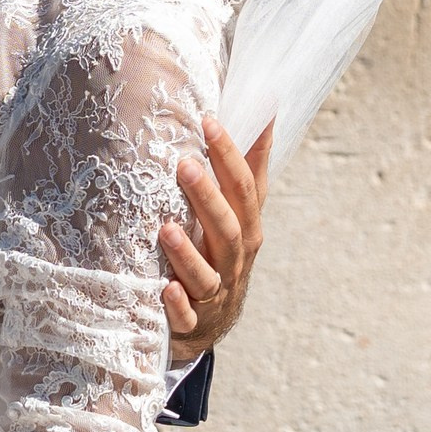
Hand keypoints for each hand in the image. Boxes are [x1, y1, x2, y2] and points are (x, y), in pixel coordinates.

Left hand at [160, 116, 271, 363]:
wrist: (212, 321)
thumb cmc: (223, 249)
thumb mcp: (240, 210)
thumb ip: (250, 164)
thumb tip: (265, 109)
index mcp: (247, 228)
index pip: (244, 188)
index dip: (229, 155)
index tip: (209, 120)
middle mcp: (234, 259)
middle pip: (227, 228)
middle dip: (207, 197)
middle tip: (183, 165)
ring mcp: (215, 293)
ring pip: (206, 275)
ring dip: (187, 254)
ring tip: (165, 230)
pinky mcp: (193, 322)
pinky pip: (188, 317)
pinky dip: (178, 306)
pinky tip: (166, 291)